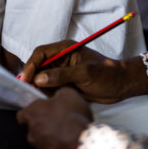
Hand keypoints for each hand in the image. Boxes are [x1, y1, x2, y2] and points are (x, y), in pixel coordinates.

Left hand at [17, 87, 91, 148]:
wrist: (82, 142)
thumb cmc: (73, 116)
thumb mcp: (68, 93)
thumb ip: (57, 93)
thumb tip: (56, 96)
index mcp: (32, 113)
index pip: (22, 114)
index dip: (31, 111)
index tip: (40, 110)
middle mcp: (31, 132)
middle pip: (32, 127)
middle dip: (42, 123)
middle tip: (57, 118)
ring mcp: (40, 147)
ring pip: (41, 139)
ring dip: (49, 135)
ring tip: (65, 130)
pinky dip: (57, 145)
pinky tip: (68, 139)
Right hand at [22, 40, 147, 102]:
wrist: (121, 85)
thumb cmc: (107, 74)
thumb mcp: (85, 73)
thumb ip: (62, 75)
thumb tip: (39, 78)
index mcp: (65, 49)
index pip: (41, 53)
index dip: (31, 65)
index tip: (25, 79)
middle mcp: (61, 58)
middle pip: (39, 65)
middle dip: (32, 77)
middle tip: (29, 91)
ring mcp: (63, 71)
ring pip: (43, 77)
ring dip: (39, 87)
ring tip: (40, 97)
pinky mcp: (66, 82)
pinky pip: (50, 87)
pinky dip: (47, 93)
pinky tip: (49, 99)